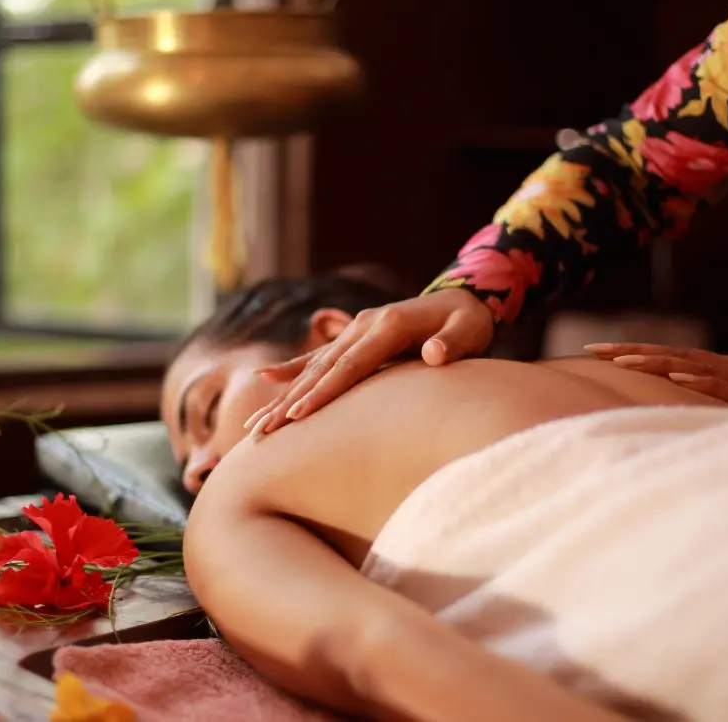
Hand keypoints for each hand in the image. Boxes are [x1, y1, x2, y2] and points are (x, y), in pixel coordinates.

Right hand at [244, 288, 494, 437]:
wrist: (461, 298)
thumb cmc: (469, 321)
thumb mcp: (471, 329)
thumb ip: (452, 342)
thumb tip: (433, 354)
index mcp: (388, 325)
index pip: (351, 365)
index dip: (324, 391)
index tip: (299, 415)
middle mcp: (364, 325)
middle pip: (323, 369)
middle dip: (292, 401)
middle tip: (264, 429)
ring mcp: (356, 329)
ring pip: (314, 366)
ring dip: (285, 394)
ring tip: (257, 421)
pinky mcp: (354, 336)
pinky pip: (318, 357)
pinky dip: (292, 369)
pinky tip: (264, 378)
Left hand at [585, 343, 727, 407]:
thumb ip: (718, 402)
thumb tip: (684, 407)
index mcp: (722, 369)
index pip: (668, 357)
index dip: (633, 353)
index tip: (596, 352)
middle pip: (670, 354)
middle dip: (628, 352)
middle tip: (590, 350)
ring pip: (690, 364)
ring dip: (654, 360)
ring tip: (620, 360)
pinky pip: (727, 385)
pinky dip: (701, 379)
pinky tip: (677, 376)